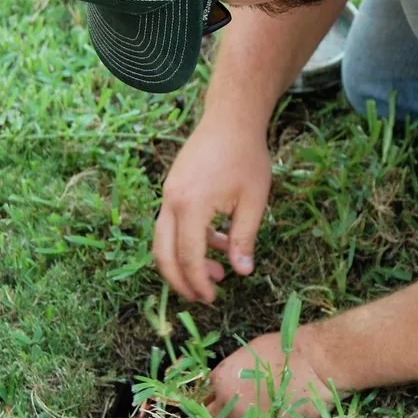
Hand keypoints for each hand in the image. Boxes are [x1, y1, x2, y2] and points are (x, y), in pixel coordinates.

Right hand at [153, 114, 272, 302]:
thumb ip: (244, 238)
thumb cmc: (246, 156)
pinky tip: (217, 242)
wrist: (230, 119)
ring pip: (164, 240)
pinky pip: (173, 223)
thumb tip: (241, 272)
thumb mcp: (254, 201)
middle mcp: (172, 201)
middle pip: (163, 253)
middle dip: (181, 280)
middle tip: (202, 297)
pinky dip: (189, 239)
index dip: (199, 282)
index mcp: (191, 206)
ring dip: (186, 261)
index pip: (188, 256)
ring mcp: (168, 194)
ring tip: (219, 271)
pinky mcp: (172, 189)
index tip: (212, 298)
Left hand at [204, 328, 337, 417]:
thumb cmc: (284, 350)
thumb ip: (235, 372)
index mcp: (221, 379)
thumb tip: (233, 382)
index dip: (216, 399)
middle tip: (230, 417)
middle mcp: (228, 403)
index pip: (206, 396)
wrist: (313, 364)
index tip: (222, 402)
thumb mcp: (250, 354)